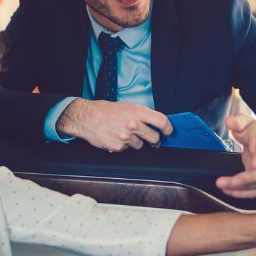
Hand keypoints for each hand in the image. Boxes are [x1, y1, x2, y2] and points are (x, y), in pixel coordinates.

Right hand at [56, 99, 172, 151]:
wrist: (87, 118)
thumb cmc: (106, 110)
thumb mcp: (127, 106)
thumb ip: (141, 114)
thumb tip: (155, 122)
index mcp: (137, 112)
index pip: (161, 121)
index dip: (168, 128)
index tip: (168, 132)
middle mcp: (133, 124)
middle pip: (154, 137)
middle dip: (155, 140)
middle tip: (153, 140)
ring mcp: (126, 137)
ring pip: (141, 145)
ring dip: (136, 142)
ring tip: (125, 134)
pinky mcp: (118, 146)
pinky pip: (127, 149)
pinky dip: (123, 145)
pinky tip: (116, 137)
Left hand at [216, 115, 255, 197]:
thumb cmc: (255, 131)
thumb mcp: (246, 121)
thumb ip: (238, 121)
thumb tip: (230, 122)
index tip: (253, 164)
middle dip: (245, 179)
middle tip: (228, 183)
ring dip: (240, 189)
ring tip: (223, 187)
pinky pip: (253, 190)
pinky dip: (242, 193)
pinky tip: (228, 191)